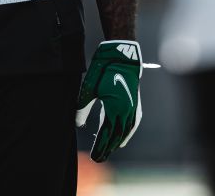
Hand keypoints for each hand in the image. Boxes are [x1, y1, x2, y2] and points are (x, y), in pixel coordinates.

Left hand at [75, 40, 157, 161]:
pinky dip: (128, 134)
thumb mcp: (89, 89)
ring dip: (117, 142)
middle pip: (117, 136)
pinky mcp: (135, 103)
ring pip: (126, 131)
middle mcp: (127, 111)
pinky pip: (133, 124)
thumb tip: (78, 124)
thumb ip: (82, 109)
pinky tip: (123, 139)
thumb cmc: (103, 70)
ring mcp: (133, 107)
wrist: (121, 55)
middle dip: (108, 148)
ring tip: (109, 151)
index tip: (95, 156)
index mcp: (115, 109)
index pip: (107, 135)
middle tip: (99, 158)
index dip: (101, 147)